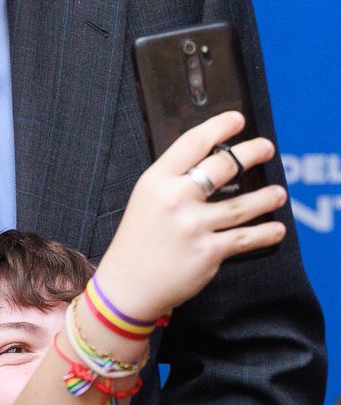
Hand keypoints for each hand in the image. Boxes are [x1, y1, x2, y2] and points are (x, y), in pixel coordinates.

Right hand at [95, 111, 286, 321]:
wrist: (127, 284)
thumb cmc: (138, 240)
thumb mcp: (146, 199)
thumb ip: (173, 180)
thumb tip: (212, 164)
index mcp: (156, 180)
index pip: (193, 143)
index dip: (219, 127)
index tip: (237, 120)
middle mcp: (175, 199)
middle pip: (223, 167)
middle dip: (251, 153)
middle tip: (266, 148)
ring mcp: (193, 226)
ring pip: (242, 205)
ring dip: (266, 198)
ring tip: (278, 193)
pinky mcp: (208, 252)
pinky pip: (244, 238)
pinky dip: (265, 233)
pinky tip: (276, 229)